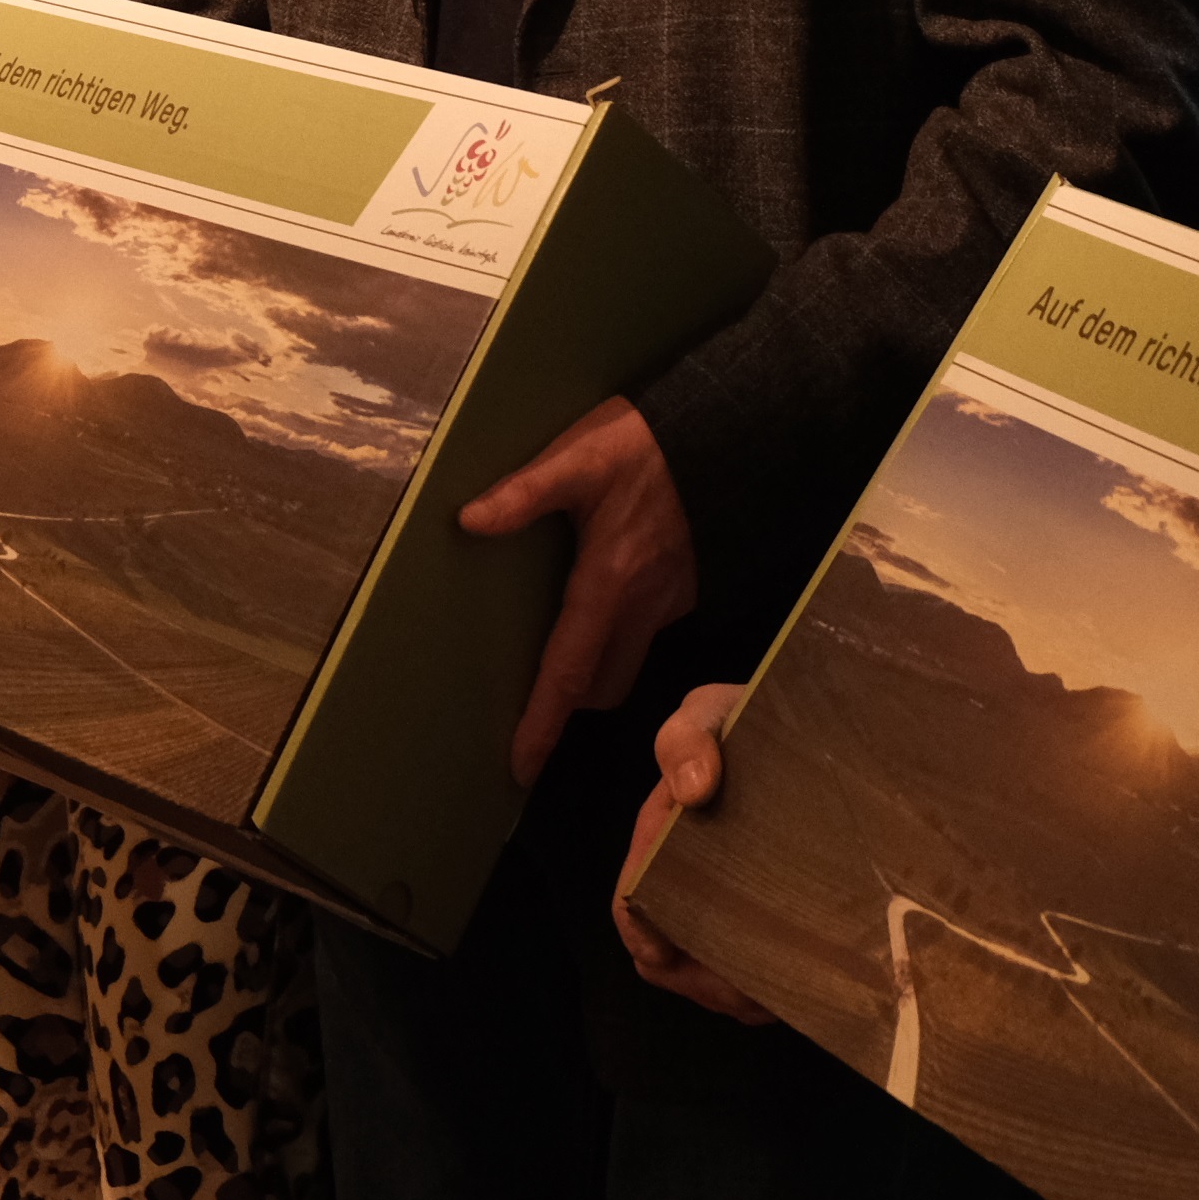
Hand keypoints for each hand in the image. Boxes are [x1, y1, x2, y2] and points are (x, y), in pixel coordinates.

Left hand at [457, 397, 698, 785]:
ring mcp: (670, 600)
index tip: (522, 767)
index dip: (543, 723)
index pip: (568, 671)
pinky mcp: (687, 587)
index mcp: (607, 583)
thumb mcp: (578, 457)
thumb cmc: (645, 444)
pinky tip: (602, 606)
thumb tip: (469, 520)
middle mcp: (642, 606)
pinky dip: (620, 634)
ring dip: (596, 672)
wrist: (729, 432)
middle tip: (532, 707)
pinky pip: (647, 630)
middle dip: (570, 703)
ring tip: (561, 661)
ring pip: (628, 660)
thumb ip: (524, 492)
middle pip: (602, 684)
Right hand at [614, 681, 772, 1023]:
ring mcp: (727, 902)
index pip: (632, 901)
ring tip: (779, 997)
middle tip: (751, 996)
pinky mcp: (768, 918)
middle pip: (671, 955)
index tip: (672, 958)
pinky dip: (767, 992)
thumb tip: (694, 788)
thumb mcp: (712, 713)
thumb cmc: (750, 719)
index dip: (647, 936)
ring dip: (737, 994)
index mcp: (659, 838)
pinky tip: (798, 989)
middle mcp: (685, 878)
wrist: (810, 726)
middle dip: (704, 983)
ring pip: (713, 974)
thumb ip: (688, 738)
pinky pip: (754, 976)